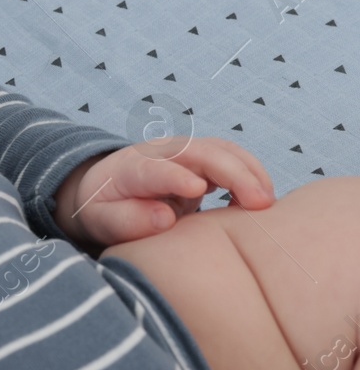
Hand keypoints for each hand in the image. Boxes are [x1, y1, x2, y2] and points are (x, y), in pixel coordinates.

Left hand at [52, 136, 275, 248]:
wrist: (106, 187)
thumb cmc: (104, 208)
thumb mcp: (101, 220)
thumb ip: (126, 220)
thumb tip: (163, 218)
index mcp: (130, 169)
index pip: (154, 169)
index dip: (175, 177)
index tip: (198, 190)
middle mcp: (159, 152)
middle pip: (199, 152)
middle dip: (232, 173)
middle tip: (260, 203)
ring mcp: (182, 151)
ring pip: (221, 149)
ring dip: (249, 171)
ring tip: (267, 203)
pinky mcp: (201, 158)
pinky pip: (231, 157)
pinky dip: (251, 174)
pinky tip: (258, 202)